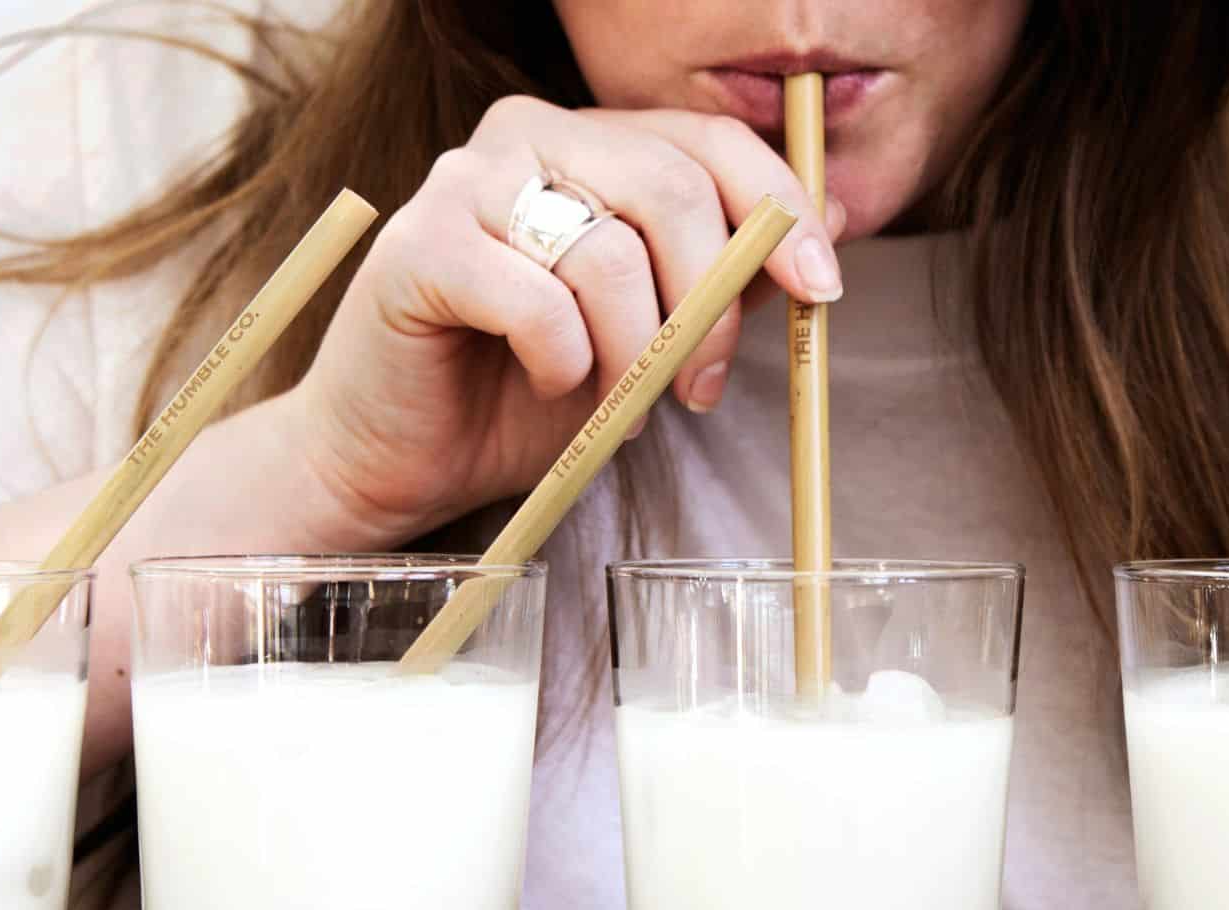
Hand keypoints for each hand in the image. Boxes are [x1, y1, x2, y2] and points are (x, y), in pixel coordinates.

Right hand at [283, 96, 844, 546]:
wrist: (403, 456)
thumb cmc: (523, 392)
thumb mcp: (649, 333)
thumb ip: (718, 276)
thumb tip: (825, 231)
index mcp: (591, 141)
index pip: (711, 142)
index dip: (780, 212)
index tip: (819, 289)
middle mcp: (528, 134)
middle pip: (671, 189)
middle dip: (707, 306)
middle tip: (698, 388)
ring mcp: (465, 181)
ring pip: (609, 254)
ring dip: (631, 355)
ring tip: (613, 406)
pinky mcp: (417, 245)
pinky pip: (537, 301)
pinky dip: (560, 363)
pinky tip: (546, 383)